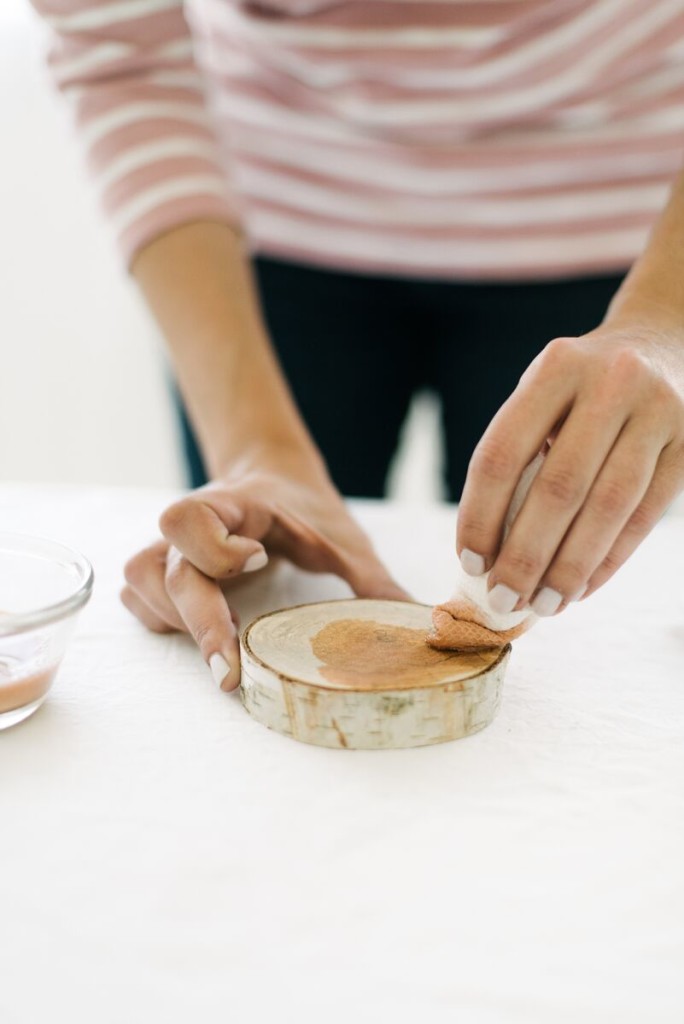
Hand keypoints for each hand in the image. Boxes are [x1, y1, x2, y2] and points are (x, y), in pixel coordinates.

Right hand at [120, 462, 407, 689]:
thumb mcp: (345, 543)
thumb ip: (376, 584)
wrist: (276, 480)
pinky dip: (164, 620)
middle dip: (196, 618)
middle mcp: (192, 524)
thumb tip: (424, 631)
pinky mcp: (165, 570)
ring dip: (175, 618)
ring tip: (221, 645)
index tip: (260, 564)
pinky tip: (204, 634)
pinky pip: (139, 597)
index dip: (215, 549)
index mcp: (233, 505)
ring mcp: (172, 547)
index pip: (190, 517)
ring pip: (141, 580)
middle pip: (161, 565)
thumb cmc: (309, 514)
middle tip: (230, 669)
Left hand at [457, 318, 683, 617]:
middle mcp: (610, 382)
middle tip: (503, 601)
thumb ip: (519, 455)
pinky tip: (582, 589)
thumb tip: (489, 552)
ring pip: (608, 507)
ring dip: (570, 568)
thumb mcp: (545, 395)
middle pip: (558, 487)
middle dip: (525, 555)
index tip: (469, 565)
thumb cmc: (582, 388)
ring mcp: (658, 411)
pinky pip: (645, 516)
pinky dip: (610, 560)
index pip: (502, 454)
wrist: (666, 342)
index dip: (481, 516)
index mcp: (555, 367)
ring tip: (543, 606)